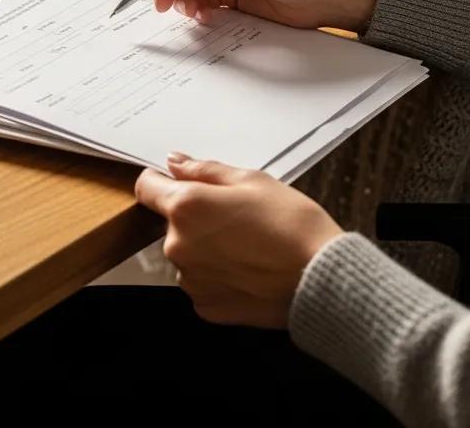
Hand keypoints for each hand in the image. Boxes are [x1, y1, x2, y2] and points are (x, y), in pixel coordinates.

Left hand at [135, 154, 341, 328]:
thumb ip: (205, 170)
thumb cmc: (292, 226)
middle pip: (172, 222)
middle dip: (195, 217)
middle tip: (236, 216)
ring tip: (247, 246)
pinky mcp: (206, 307)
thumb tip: (175, 162)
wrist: (323, 281)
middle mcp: (178, 245)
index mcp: (186, 208)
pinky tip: (247, 269)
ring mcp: (190, 280)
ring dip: (205, 247)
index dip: (160, 181)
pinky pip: (202, 282)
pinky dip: (218, 275)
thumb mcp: (252, 180)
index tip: (175, 182)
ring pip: (187, 253)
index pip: (146, 187)